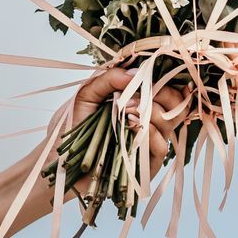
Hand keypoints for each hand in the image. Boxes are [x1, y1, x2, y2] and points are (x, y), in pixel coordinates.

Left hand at [72, 67, 191, 160]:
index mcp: (140, 105)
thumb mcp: (87, 94)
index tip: (153, 77)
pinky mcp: (147, 165)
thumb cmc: (74, 126)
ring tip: (125, 110)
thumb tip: (135, 72)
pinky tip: (130, 128)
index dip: (167, 83)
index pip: (168, 92)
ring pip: (170, 123)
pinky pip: (161, 147)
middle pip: (176, 106)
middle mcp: (150, 123)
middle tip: (140, 94)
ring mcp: (150, 144)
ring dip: (151, 112)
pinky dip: (149, 134)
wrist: (62, 160)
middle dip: (162, 94)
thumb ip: (109, 79)